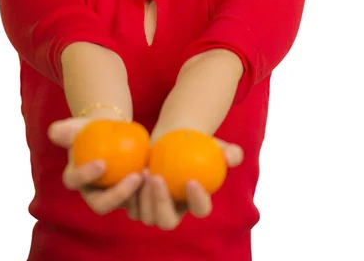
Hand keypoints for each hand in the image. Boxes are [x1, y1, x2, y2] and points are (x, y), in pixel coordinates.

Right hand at [48, 117, 144, 215]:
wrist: (110, 131)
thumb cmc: (91, 128)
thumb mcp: (77, 125)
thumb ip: (64, 129)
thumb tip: (55, 132)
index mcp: (75, 178)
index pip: (76, 183)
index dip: (86, 176)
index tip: (101, 163)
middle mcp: (92, 193)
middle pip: (101, 205)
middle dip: (118, 195)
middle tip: (135, 177)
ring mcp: (112, 197)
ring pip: (124, 206)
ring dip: (138, 195)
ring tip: (149, 174)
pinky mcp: (130, 197)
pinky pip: (140, 201)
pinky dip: (148, 191)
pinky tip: (157, 174)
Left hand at [129, 137, 243, 230]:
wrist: (172, 140)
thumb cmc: (197, 144)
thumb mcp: (215, 145)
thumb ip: (229, 152)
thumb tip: (233, 156)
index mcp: (196, 203)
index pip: (200, 210)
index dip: (197, 200)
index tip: (191, 180)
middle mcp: (175, 212)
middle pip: (167, 222)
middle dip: (161, 204)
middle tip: (158, 178)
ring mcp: (154, 209)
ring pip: (146, 216)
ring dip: (143, 198)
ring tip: (144, 172)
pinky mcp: (137, 201)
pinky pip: (130, 205)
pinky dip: (129, 193)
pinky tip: (133, 172)